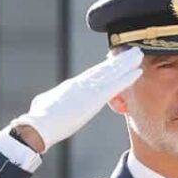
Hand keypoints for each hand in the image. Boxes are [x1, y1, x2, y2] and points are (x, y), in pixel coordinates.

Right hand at [12, 47, 142, 152]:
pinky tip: (138, 72)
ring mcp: (88, 89)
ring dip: (127, 63)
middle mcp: (81, 84)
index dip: (106, 66)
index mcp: (71, 87)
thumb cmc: (39, 121)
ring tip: (139, 54)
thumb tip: (45, 102)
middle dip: (119, 59)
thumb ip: (50, 101)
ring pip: (112, 72)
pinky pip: (114, 85)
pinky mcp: (94, 98)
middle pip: (104, 68)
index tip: (116, 59)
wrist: (38, 126)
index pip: (93, 74)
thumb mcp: (45, 106)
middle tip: (132, 51)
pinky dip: (127, 78)